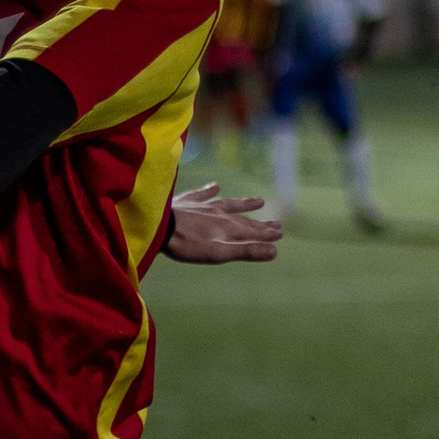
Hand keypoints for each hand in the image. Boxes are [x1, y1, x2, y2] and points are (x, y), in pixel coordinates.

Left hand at [164, 182, 280, 263]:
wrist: (158, 225)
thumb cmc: (187, 244)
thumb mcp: (218, 253)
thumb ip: (246, 251)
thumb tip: (275, 251)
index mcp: (228, 228)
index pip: (253, 231)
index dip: (267, 233)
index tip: (280, 232)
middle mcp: (219, 213)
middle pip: (243, 219)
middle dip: (260, 222)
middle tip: (276, 223)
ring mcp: (203, 205)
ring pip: (228, 203)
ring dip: (243, 203)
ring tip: (258, 200)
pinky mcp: (186, 200)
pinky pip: (202, 193)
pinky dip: (210, 190)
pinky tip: (215, 185)